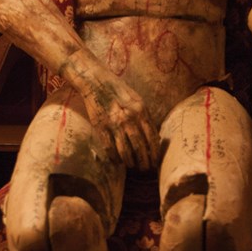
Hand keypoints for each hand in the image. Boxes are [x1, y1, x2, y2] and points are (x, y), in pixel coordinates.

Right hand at [61, 48, 160, 169]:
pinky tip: (117, 160)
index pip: (152, 138)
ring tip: (132, 166)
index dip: (154, 153)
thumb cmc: (119, 91)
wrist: (96, 81)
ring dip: (129, 162)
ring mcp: (113, 124)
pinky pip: (109, 148)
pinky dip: (114, 157)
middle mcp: (129, 118)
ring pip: (124, 151)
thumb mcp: (137, 100)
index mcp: (141, 111)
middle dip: (144, 161)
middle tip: (145, 169)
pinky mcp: (100, 127)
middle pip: (140, 147)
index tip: (156, 161)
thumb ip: (146, 117)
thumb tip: (155, 137)